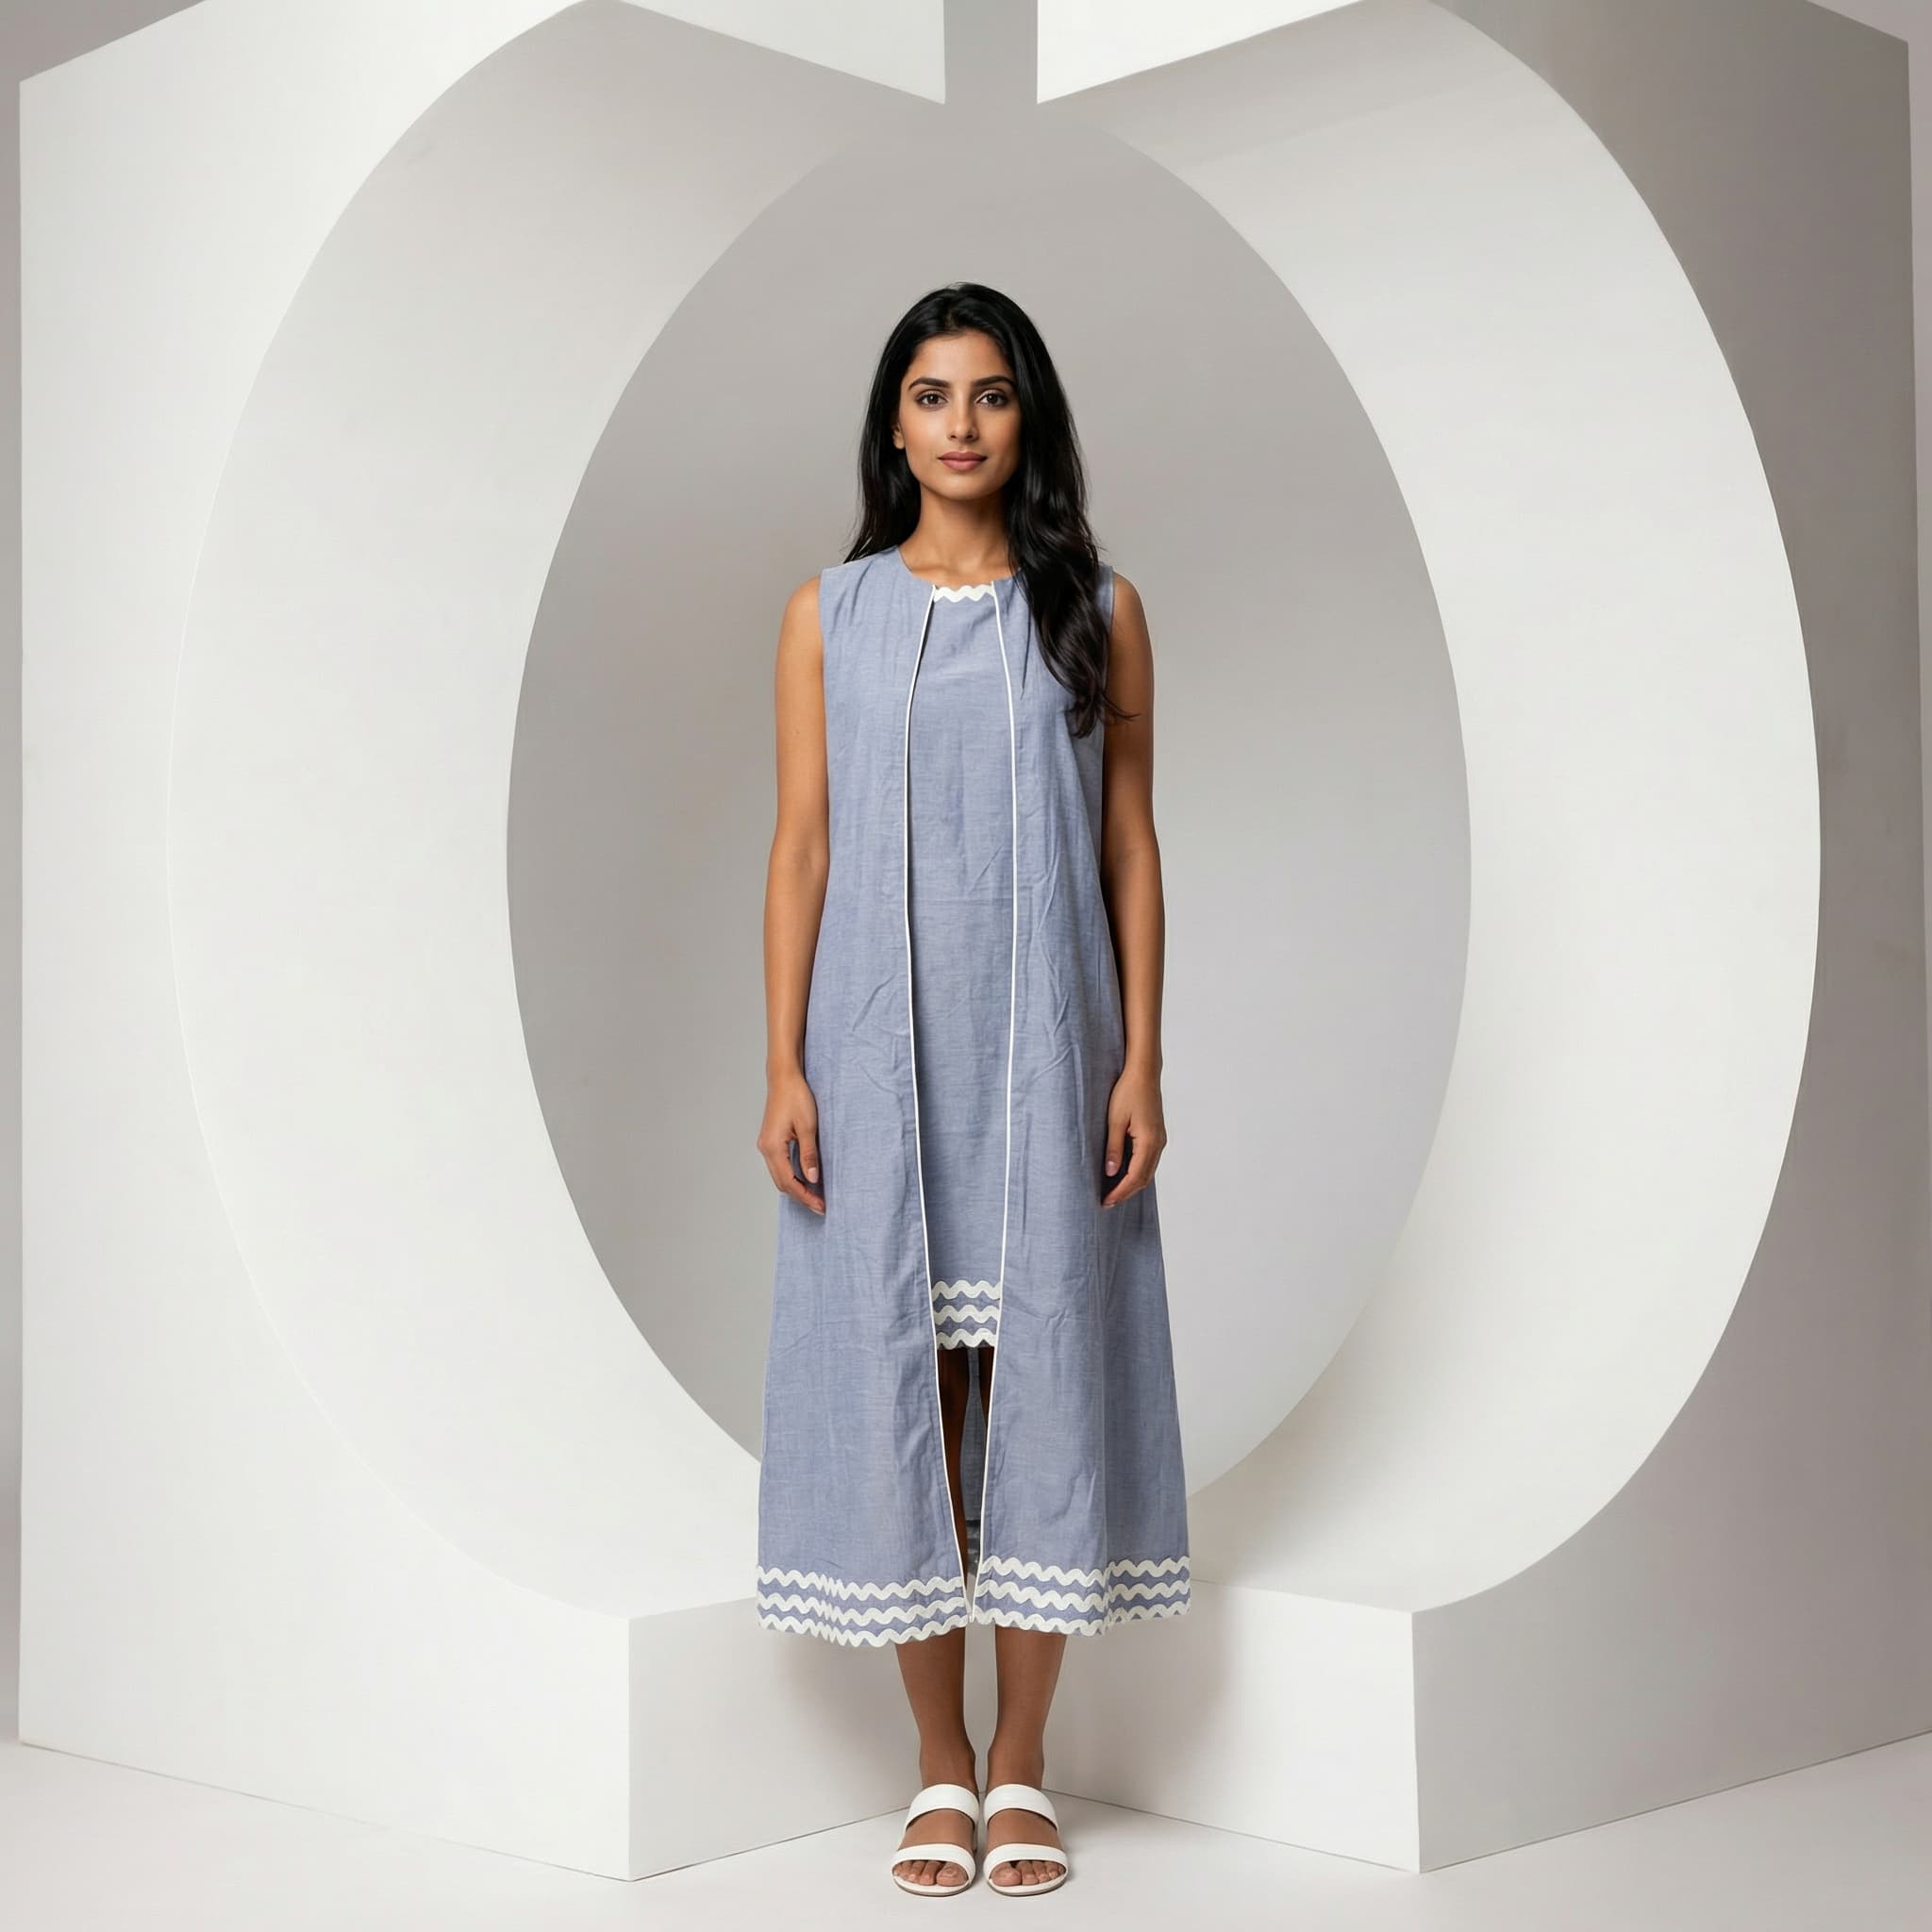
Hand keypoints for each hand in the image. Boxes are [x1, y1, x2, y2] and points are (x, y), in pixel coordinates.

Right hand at [758, 1073, 824, 1213]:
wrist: (784, 1078)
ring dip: (796, 1187)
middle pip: (782, 1183)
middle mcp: (765, 1148)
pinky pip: (779, 1165)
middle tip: (820, 1206)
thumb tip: (813, 1179)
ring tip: (815, 1195)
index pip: (789, 1182)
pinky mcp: (770, 1140)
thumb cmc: (796, 1097)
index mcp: (773, 1147)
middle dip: (801, 1196)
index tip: (821, 1205)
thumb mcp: (808, 1126)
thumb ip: (809, 1154)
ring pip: (779, 1175)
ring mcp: (766, 1145)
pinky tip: (805, 1178)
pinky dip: (791, 1176)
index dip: (805, 1196)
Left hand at [1102, 1068, 1165, 1205]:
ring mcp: (1160, 1140)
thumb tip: (1111, 1173)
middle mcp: (1158, 1144)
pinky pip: (1148, 1161)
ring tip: (1113, 1192)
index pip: (1135, 1177)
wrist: (1144, 1073)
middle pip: (1144, 1178)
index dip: (1120, 1192)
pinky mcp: (1157, 1135)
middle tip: (1107, 1202)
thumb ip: (1113, 1148)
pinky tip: (1123, 1174)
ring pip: (1147, 1171)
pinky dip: (1136, 1172)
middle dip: (1126, 1192)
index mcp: (1149, 1141)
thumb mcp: (1115, 1120)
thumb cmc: (1127, 1092)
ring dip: (1132, 1184)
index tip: (1106, 1202)